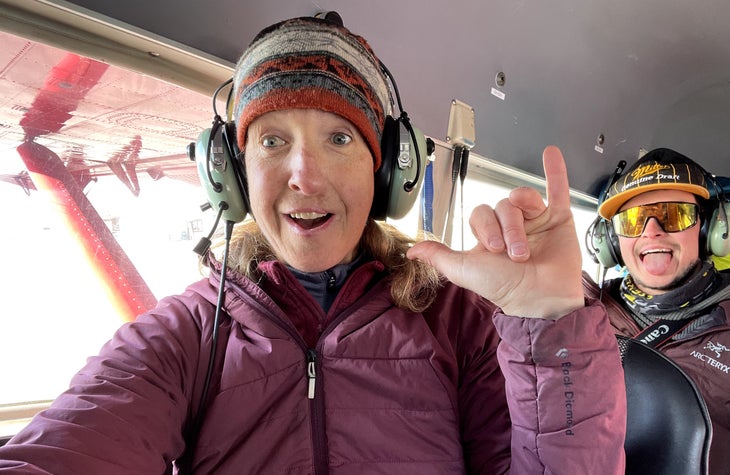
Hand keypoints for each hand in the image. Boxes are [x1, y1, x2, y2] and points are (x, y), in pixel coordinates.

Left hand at [407, 146, 583, 318]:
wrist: (540, 299)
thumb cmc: (504, 288)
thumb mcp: (464, 270)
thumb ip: (439, 256)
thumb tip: (412, 250)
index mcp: (490, 236)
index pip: (481, 213)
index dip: (485, 226)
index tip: (493, 248)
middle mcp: (512, 226)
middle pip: (503, 206)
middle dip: (507, 228)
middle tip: (513, 253)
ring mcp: (536, 221)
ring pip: (525, 199)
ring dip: (525, 215)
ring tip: (528, 241)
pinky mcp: (559, 219)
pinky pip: (557, 190)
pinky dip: (555, 172)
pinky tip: (551, 154)